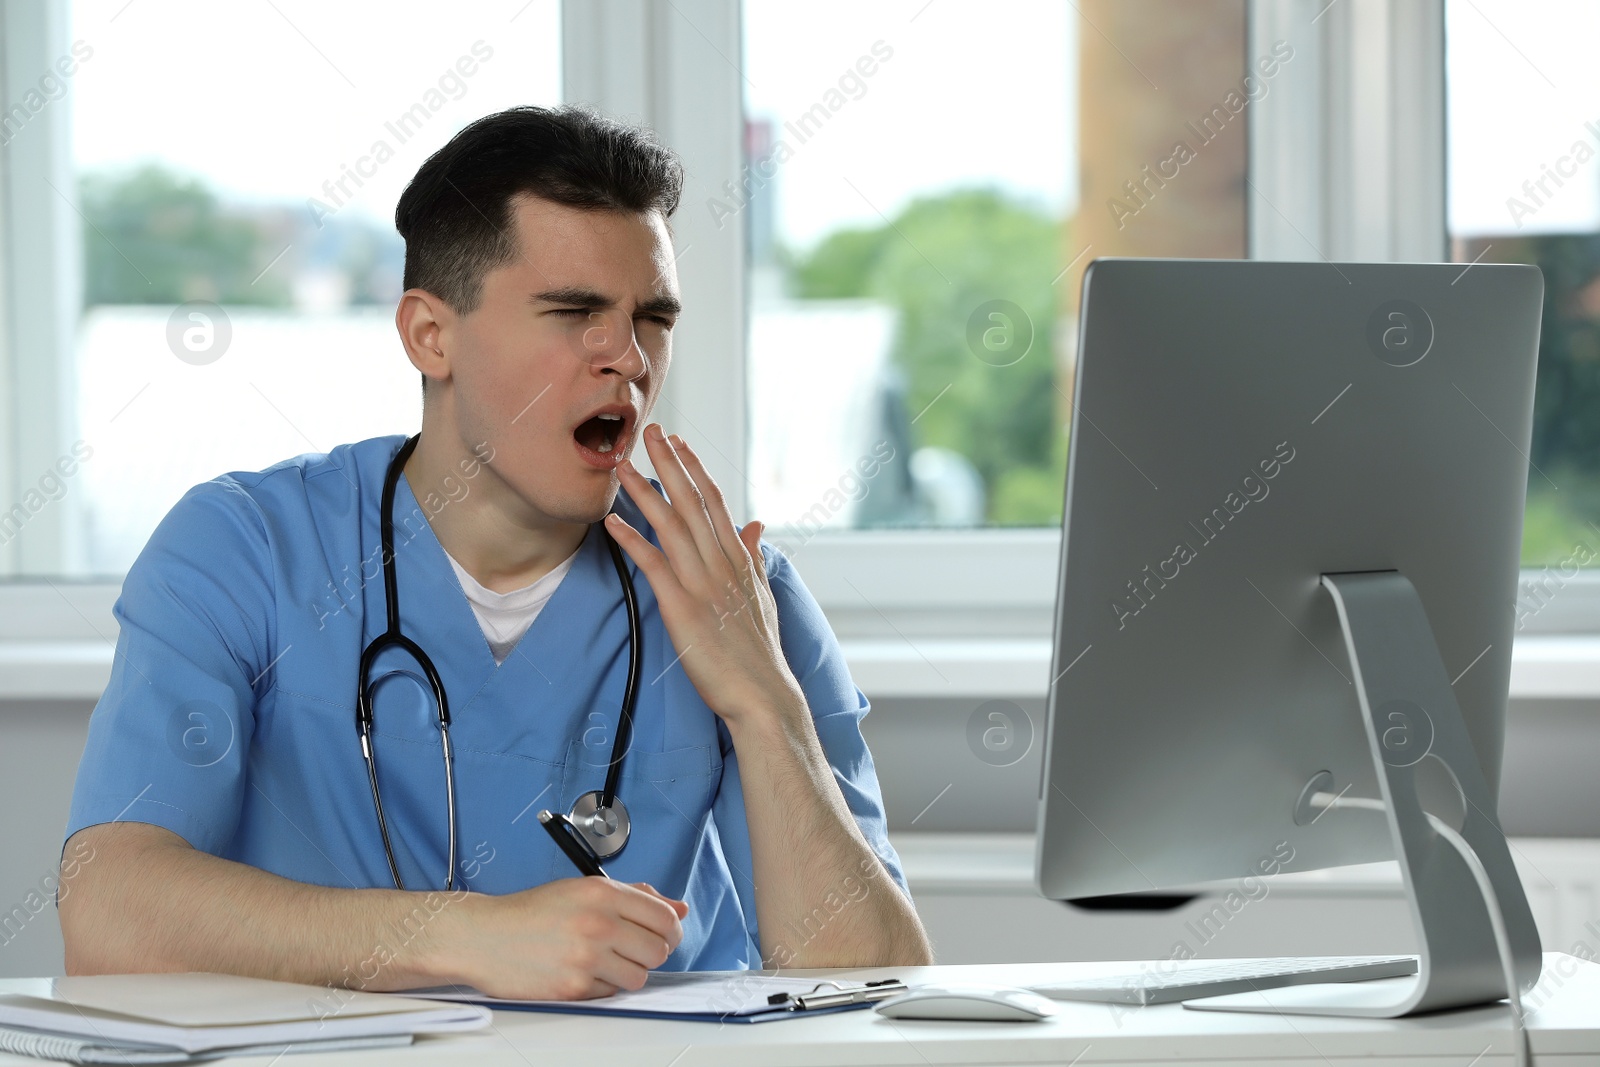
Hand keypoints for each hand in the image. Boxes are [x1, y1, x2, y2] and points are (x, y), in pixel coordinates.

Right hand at [444, 878, 687, 999]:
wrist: (485, 936)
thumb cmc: (532, 912)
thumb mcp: (584, 889)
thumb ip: (635, 896)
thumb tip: (678, 908)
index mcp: (603, 894)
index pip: (664, 917)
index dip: (671, 929)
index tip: (665, 934)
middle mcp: (598, 924)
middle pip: (659, 950)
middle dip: (651, 952)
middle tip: (631, 949)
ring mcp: (586, 958)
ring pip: (639, 977)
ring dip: (628, 973)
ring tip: (604, 962)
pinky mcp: (573, 988)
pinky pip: (610, 994)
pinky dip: (602, 987)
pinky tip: (581, 972)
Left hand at [606, 424, 803, 724]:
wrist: (763, 696)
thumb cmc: (761, 654)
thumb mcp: (764, 597)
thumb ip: (755, 557)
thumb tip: (755, 525)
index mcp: (739, 560)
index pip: (715, 502)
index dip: (694, 469)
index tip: (678, 443)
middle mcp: (722, 564)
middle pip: (692, 502)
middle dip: (669, 463)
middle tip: (649, 431)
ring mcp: (703, 584)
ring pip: (671, 525)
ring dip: (644, 491)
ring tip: (621, 466)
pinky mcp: (683, 608)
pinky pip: (653, 565)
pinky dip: (632, 539)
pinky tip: (613, 520)